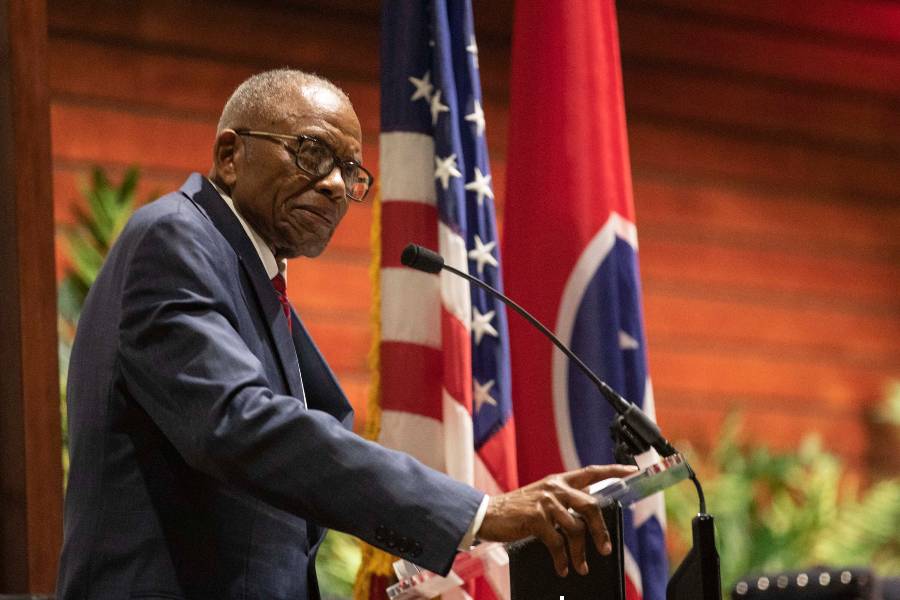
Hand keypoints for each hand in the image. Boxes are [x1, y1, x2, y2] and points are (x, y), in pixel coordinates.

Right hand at [476, 464, 637, 576]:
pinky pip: (558, 543)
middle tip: (604, 548)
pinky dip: (563, 559)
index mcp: (559, 480)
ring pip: (576, 529)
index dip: (613, 471)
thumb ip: (563, 500)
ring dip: (581, 553)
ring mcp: (546, 502)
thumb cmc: (516, 510)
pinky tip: (563, 567)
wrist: (488, 514)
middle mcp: (555, 487)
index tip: (631, 472)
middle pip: (591, 506)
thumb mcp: (542, 497)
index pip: (591, 472)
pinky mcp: (536, 518)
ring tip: (581, 566)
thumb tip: (586, 513)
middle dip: (601, 530)